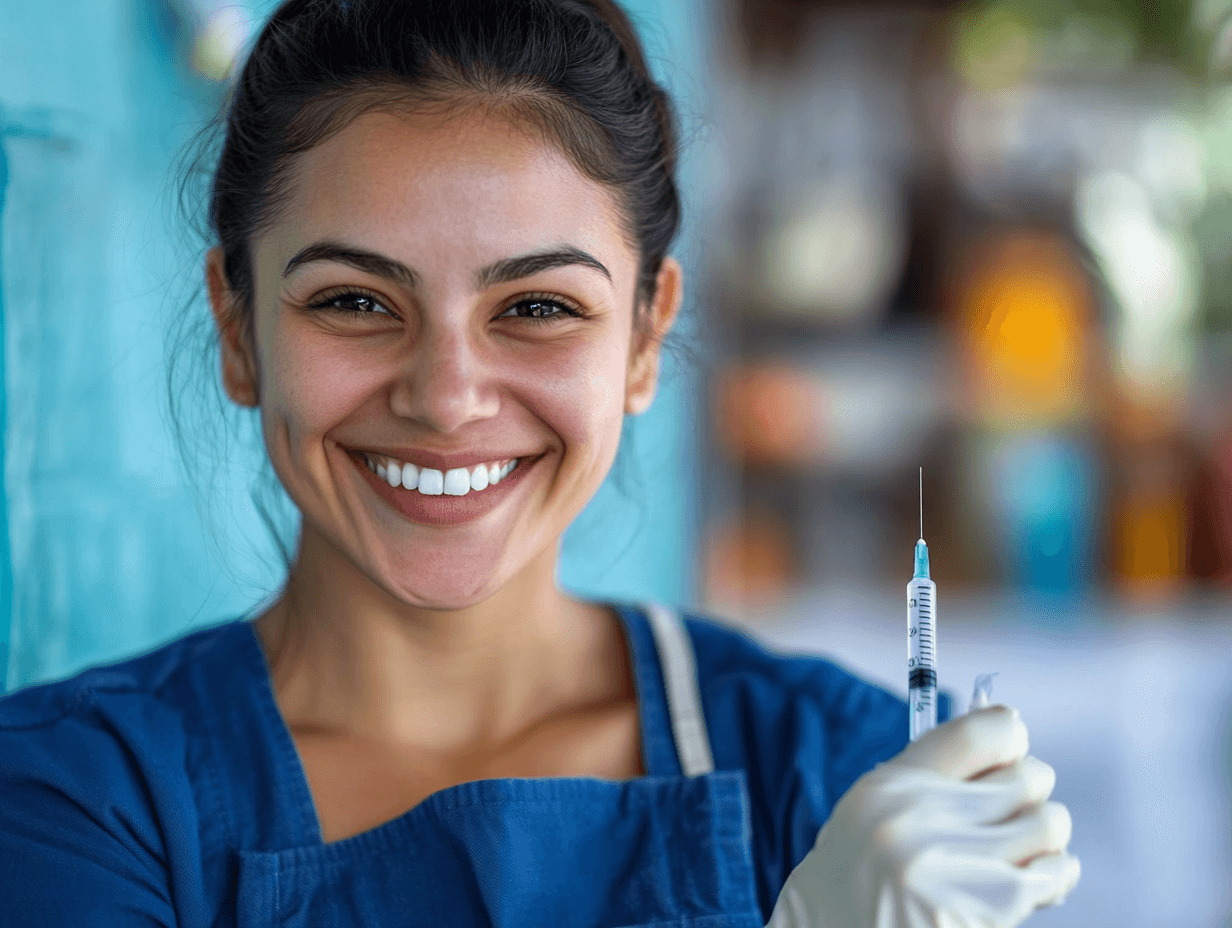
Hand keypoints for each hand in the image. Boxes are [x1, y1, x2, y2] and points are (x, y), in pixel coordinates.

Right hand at [766, 706, 1079, 927]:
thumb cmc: (859, 883)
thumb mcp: (871, 816)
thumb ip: (928, 782)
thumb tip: (1007, 743)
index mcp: (891, 789)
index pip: (978, 733)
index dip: (1010, 735)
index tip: (1011, 751)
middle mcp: (921, 820)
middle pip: (1027, 775)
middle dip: (1031, 791)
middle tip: (1016, 809)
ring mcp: (956, 867)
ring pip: (1050, 822)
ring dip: (1046, 837)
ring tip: (1023, 851)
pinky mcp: (990, 911)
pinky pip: (1056, 873)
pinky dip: (1054, 877)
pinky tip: (1032, 885)